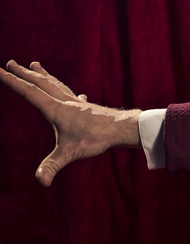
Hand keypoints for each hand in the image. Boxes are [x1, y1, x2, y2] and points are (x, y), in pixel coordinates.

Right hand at [1, 61, 141, 185]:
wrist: (124, 128)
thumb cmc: (97, 138)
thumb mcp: (71, 153)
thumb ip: (53, 166)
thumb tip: (41, 181)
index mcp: (56, 109)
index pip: (29, 92)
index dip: (12, 82)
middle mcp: (65, 102)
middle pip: (41, 83)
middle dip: (24, 73)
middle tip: (10, 62)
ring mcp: (77, 103)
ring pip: (56, 85)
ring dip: (43, 76)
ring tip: (35, 65)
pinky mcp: (88, 108)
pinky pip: (72, 95)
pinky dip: (67, 90)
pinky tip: (76, 95)